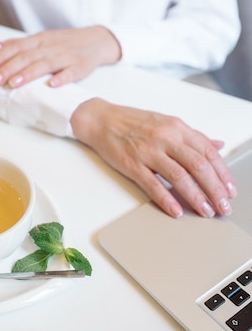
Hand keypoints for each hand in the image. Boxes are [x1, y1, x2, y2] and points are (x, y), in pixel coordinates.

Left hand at [0, 26, 120, 87]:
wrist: (96, 40)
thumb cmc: (64, 42)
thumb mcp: (42, 39)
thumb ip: (20, 44)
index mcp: (39, 40)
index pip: (16, 47)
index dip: (1, 56)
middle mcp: (50, 46)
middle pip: (27, 56)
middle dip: (8, 69)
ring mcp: (66, 56)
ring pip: (45, 64)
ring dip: (28, 74)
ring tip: (13, 84)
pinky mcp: (80, 66)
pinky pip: (70, 72)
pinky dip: (61, 78)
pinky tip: (52, 85)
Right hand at [70, 98, 236, 218]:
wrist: (101, 119)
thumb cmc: (133, 122)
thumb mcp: (166, 122)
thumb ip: (193, 136)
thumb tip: (218, 145)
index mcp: (176, 127)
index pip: (207, 152)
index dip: (222, 173)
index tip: (230, 190)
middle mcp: (165, 137)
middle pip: (198, 165)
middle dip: (214, 189)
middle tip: (223, 207)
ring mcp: (148, 151)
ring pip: (179, 176)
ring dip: (195, 196)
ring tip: (205, 211)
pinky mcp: (131, 163)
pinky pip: (152, 184)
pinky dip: (166, 199)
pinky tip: (176, 211)